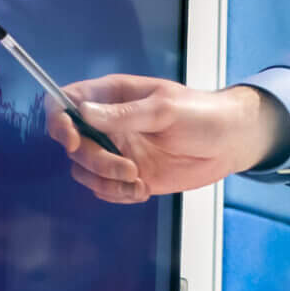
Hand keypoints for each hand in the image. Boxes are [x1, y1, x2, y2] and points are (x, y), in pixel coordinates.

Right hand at [49, 76, 289, 203]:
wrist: (231, 142)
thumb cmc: (202, 113)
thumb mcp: (165, 109)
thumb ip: (125, 114)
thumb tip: (83, 113)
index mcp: (112, 96)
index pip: (66, 101)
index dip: (58, 119)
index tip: (72, 138)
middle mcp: (108, 123)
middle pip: (72, 142)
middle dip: (92, 158)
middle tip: (125, 166)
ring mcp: (117, 150)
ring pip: (84, 170)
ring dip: (104, 179)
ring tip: (136, 179)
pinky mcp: (129, 175)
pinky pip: (105, 189)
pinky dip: (117, 194)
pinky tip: (141, 190)